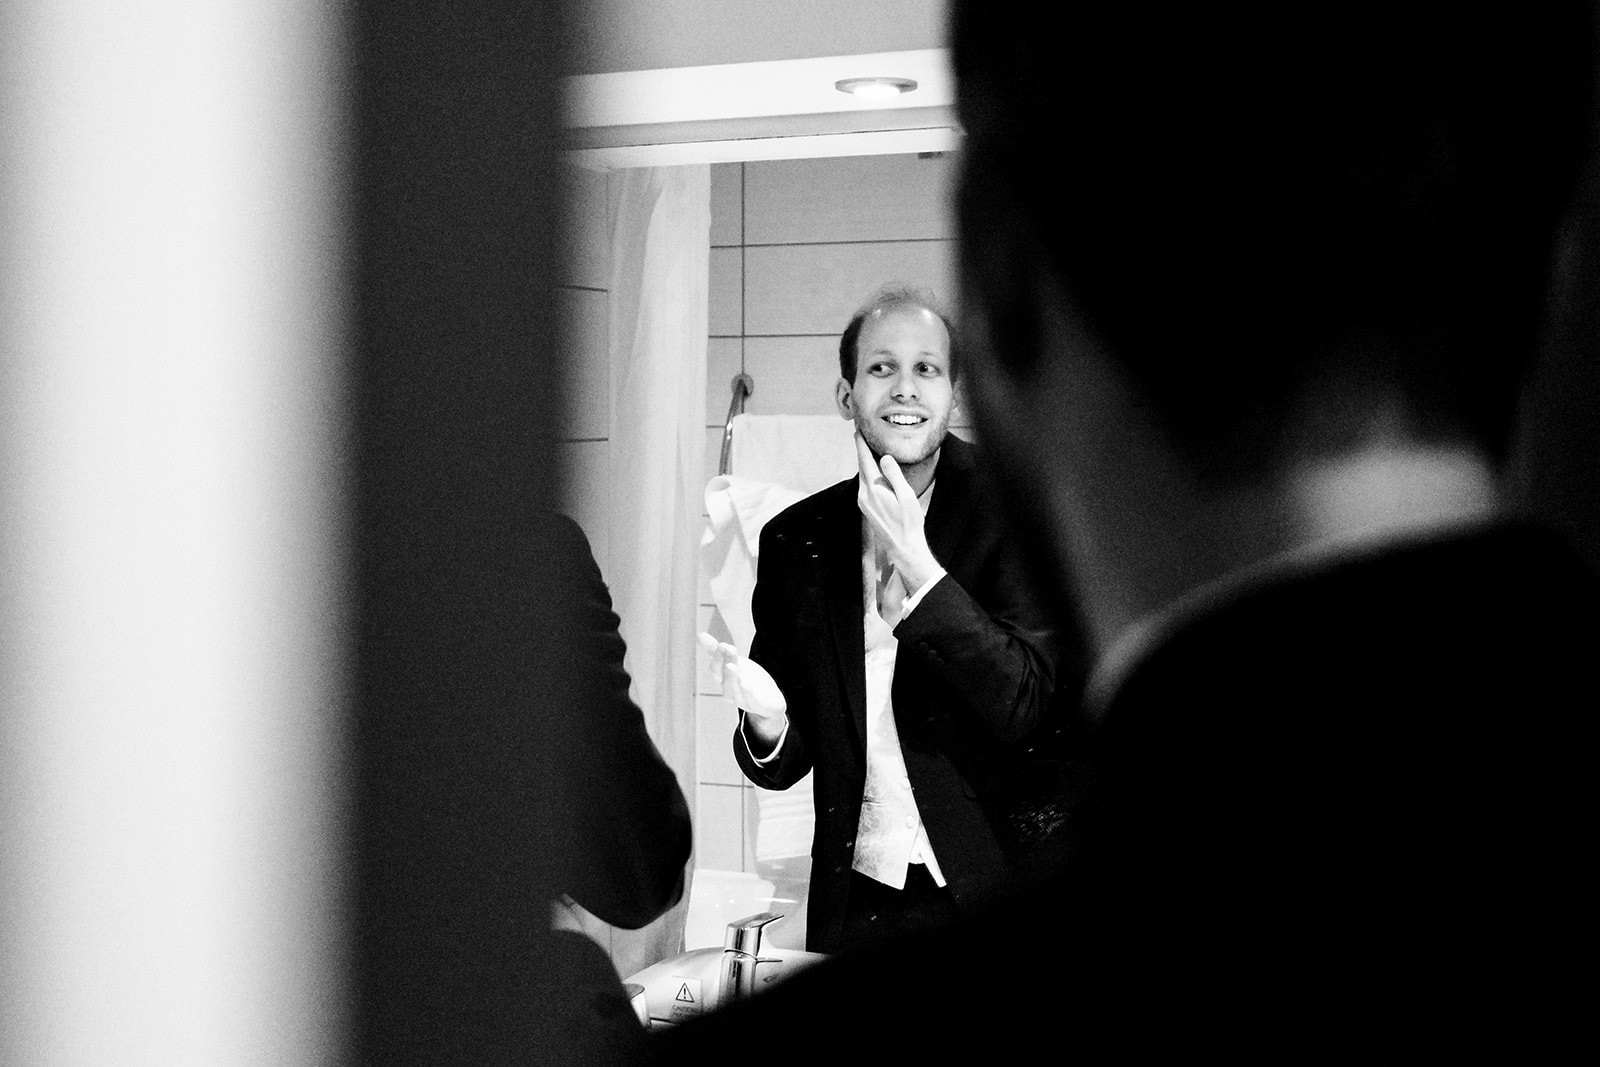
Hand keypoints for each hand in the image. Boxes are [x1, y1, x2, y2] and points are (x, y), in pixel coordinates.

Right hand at [697, 632, 786, 723]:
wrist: (769, 701)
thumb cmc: (748, 680)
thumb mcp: (734, 662)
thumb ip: (717, 651)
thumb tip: (700, 635)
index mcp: (724, 680)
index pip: (716, 669)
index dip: (718, 657)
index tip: (722, 644)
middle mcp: (730, 690)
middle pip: (724, 677)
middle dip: (724, 662)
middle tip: (727, 648)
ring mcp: (742, 699)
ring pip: (734, 689)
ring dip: (732, 677)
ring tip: (731, 665)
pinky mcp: (757, 704)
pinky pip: (750, 700)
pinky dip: (747, 693)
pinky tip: (746, 685)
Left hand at [854, 432, 939, 591]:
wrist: (903, 546)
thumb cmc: (909, 522)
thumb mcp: (906, 496)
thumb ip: (894, 474)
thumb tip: (885, 457)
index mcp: (874, 489)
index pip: (865, 459)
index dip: (861, 444)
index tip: (858, 430)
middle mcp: (864, 495)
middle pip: (861, 466)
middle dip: (861, 450)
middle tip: (861, 434)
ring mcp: (863, 502)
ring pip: (862, 475)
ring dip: (864, 461)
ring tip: (867, 448)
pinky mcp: (866, 508)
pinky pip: (865, 484)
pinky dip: (867, 473)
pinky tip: (873, 470)